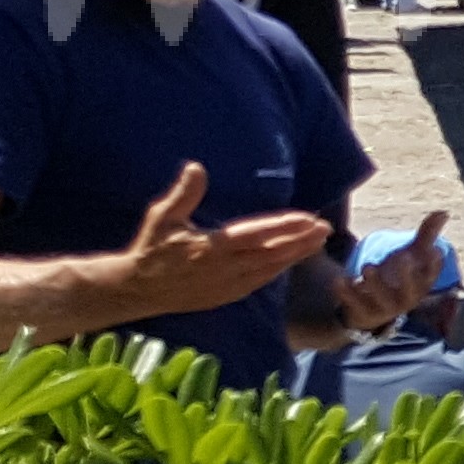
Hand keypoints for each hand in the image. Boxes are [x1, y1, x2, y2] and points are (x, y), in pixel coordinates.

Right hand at [101, 162, 332, 321]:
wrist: (138, 288)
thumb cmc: (151, 248)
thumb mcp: (163, 217)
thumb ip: (183, 194)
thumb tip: (196, 167)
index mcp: (212, 247)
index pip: (257, 235)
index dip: (285, 227)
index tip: (308, 218)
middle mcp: (225, 268)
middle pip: (272, 254)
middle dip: (301, 241)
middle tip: (325, 228)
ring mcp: (227, 285)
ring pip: (270, 269)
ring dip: (294, 256)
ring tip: (317, 242)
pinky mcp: (225, 296)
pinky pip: (259, 282)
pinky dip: (277, 270)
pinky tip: (289, 261)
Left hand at [340, 211, 452, 334]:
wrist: (371, 311)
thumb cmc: (397, 276)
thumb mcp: (411, 256)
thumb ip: (426, 235)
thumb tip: (444, 212)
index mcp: (421, 284)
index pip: (431, 275)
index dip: (435, 264)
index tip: (435, 250)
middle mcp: (406, 298)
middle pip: (410, 290)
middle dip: (407, 275)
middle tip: (403, 257)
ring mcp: (385, 308)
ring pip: (381, 298)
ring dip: (375, 283)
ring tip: (367, 266)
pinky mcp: (363, 312)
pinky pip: (355, 304)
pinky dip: (347, 293)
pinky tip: (341, 279)